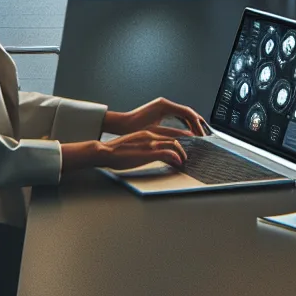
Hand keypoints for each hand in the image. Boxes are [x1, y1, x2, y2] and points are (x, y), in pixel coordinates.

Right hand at [62, 129, 189, 171]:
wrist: (104, 151)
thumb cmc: (116, 152)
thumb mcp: (133, 146)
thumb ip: (144, 147)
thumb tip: (153, 153)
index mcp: (147, 133)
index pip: (168, 134)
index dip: (179, 140)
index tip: (185, 146)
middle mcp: (151, 135)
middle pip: (175, 137)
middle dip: (186, 145)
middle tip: (191, 152)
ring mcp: (150, 143)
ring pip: (174, 143)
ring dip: (183, 152)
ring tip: (186, 159)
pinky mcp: (149, 152)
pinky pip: (169, 153)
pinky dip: (177, 157)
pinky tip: (179, 162)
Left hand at [104, 97, 208, 136]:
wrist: (121, 124)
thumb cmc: (134, 128)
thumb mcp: (156, 132)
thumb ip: (174, 133)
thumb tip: (189, 136)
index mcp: (165, 105)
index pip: (187, 113)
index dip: (197, 124)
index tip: (201, 134)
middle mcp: (165, 103)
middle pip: (187, 112)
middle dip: (198, 122)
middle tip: (205, 133)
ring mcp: (163, 105)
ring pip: (183, 113)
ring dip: (192, 123)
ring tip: (200, 133)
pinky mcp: (161, 110)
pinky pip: (177, 115)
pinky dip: (185, 122)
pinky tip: (189, 130)